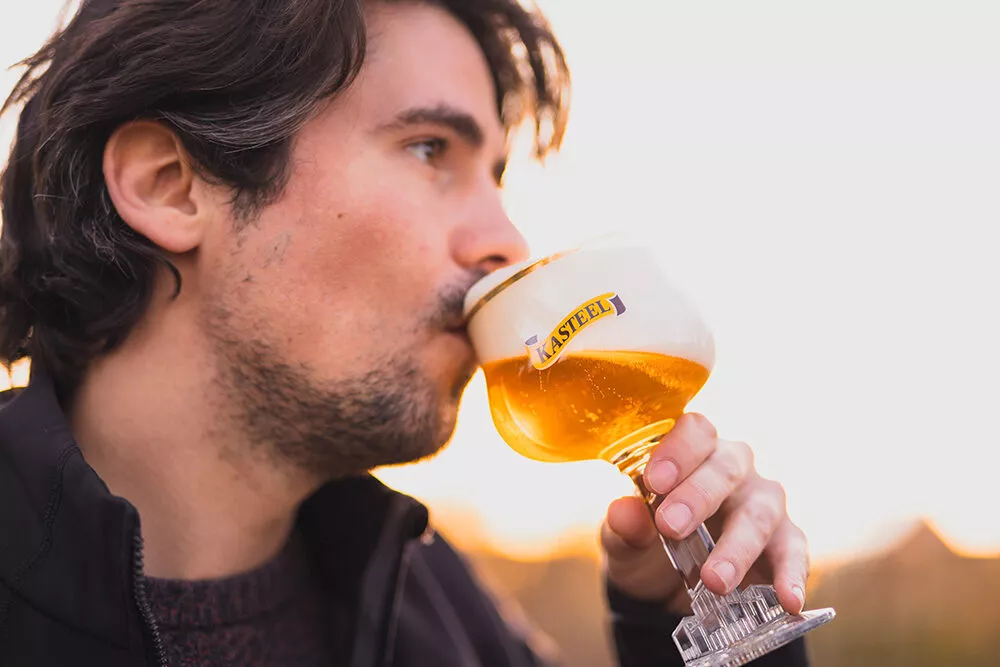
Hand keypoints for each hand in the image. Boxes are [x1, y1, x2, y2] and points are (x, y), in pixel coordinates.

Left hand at [600, 413, 808, 615]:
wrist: (664, 589)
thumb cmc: (647, 543)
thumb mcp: (624, 540)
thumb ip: (623, 526)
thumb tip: (624, 513)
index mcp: (693, 453)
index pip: (694, 432)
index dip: (677, 451)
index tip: (654, 482)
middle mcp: (733, 469)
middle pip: (727, 468)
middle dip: (698, 496)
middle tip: (671, 527)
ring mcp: (762, 503)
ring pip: (759, 512)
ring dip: (737, 547)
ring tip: (714, 581)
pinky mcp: (785, 541)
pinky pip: (794, 551)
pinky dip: (792, 574)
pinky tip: (788, 599)